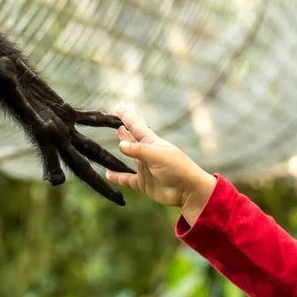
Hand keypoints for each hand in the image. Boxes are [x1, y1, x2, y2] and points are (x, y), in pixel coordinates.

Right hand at [106, 103, 216, 223]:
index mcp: (152, 143)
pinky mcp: (143, 183)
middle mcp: (147, 153)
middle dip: (125, 124)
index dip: (128, 116)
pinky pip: (127, 179)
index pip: (137, 126)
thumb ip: (138, 150)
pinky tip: (108, 173)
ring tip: (117, 136)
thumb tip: (120, 145)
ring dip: (123, 145)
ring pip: (130, 154)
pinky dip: (118, 176)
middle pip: (133, 135)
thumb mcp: (157, 156)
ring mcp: (145, 168)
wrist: (188, 190)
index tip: (120, 106)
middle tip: (119, 113)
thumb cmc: (177, 168)